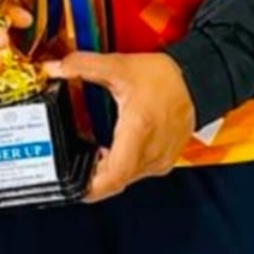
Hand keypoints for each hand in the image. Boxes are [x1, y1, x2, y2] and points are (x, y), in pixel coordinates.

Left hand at [43, 51, 195, 202]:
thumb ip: (84, 66)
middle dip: (92, 176)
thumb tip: (56, 67)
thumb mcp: (120, 66)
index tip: (72, 185)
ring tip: (90, 156)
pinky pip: (137, 173)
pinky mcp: (164, 161)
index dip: (90, 187)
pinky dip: (122, 167)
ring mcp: (160, 159)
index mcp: (139, 131)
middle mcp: (152, 151)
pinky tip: (112, 151)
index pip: (113, 176)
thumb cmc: (165, 78)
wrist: (197, 79)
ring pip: (126, 178)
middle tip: (73, 165)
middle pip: (115, 180)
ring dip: (108, 172)